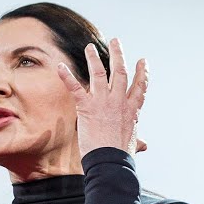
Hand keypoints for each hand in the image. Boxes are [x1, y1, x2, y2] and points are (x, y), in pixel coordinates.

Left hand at [56, 37, 148, 155]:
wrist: (110, 162)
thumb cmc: (120, 157)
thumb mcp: (132, 145)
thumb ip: (136, 141)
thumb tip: (143, 145)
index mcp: (132, 110)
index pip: (140, 87)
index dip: (142, 73)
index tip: (142, 61)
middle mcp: (119, 101)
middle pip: (120, 72)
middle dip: (118, 55)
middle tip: (115, 42)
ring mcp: (103, 102)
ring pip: (99, 73)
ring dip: (94, 58)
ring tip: (90, 47)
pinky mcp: (86, 107)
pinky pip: (75, 87)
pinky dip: (66, 76)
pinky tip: (60, 66)